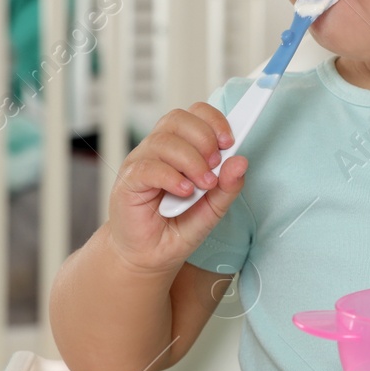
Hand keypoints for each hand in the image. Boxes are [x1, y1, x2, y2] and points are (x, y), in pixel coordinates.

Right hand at [106, 102, 248, 273]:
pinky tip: (184, 192)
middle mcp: (159, 149)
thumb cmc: (178, 227)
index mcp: (180, 146)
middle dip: (204, 139)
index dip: (214, 121)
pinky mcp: (128, 181)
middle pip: (178, 119)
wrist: (151, 256)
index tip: (230, 141)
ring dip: (191, 160)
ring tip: (202, 185)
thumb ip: (228, 186)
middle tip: (215, 167)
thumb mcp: (213, 209)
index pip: (195, 114)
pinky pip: (149, 167)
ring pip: (164, 140)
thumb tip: (241, 161)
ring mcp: (141, 162)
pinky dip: (172, 177)